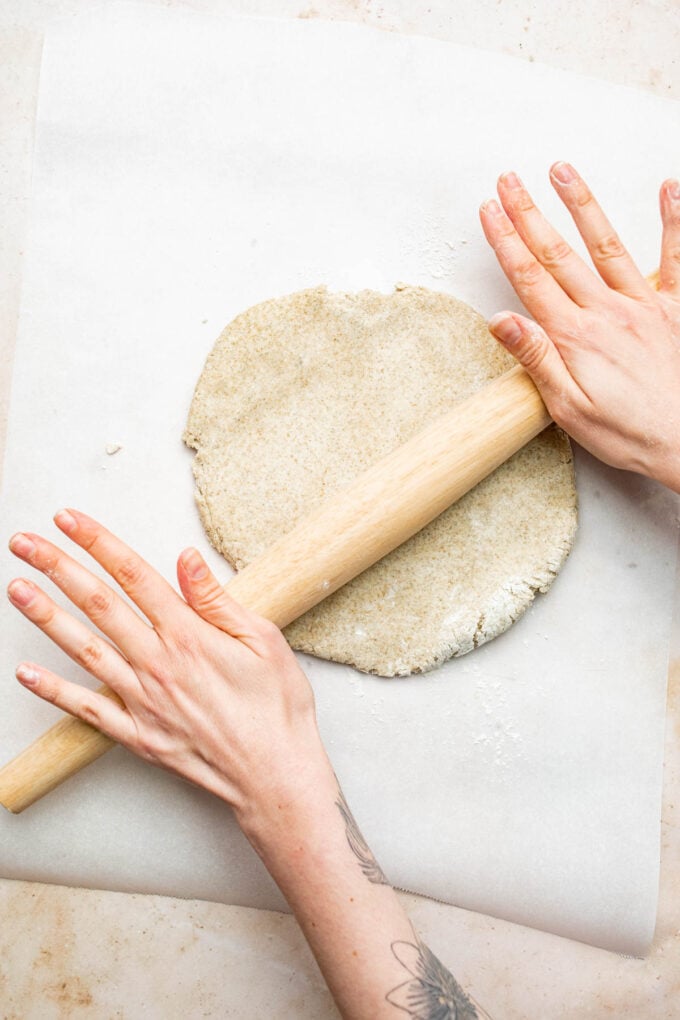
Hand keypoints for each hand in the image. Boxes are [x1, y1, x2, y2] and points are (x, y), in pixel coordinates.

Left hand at [7, 509, 327, 828]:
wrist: (276, 776)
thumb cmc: (277, 708)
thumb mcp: (263, 640)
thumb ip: (216, 600)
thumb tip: (185, 559)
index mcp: (190, 636)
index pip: (134, 576)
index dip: (98, 543)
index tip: (69, 520)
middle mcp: (159, 664)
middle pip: (99, 604)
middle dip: (58, 568)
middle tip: (25, 543)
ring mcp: (143, 701)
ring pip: (84, 650)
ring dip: (46, 617)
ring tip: (16, 588)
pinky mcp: (138, 735)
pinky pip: (87, 710)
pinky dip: (53, 692)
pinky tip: (25, 673)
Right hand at [479, 163, 679, 491]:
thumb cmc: (628, 432)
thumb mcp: (569, 407)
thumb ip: (536, 359)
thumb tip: (500, 320)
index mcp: (576, 336)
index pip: (530, 279)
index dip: (505, 241)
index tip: (488, 210)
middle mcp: (608, 311)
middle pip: (559, 254)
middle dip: (529, 214)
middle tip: (509, 179)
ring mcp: (645, 305)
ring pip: (607, 244)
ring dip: (582, 204)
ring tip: (562, 169)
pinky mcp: (676, 309)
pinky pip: (676, 256)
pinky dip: (673, 219)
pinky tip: (668, 187)